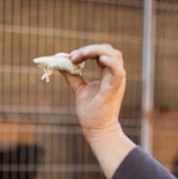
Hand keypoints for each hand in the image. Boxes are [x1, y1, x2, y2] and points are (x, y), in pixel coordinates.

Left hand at [61, 44, 134, 178]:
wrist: (97, 129)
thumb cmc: (91, 112)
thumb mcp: (79, 89)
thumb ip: (72, 76)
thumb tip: (60, 64)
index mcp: (107, 73)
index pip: (101, 53)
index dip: (87, 51)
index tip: (71, 57)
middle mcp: (114, 74)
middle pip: (108, 50)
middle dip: (90, 49)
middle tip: (73, 56)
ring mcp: (116, 80)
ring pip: (114, 55)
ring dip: (97, 51)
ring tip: (80, 55)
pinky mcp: (115, 88)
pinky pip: (117, 70)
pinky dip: (110, 62)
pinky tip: (99, 59)